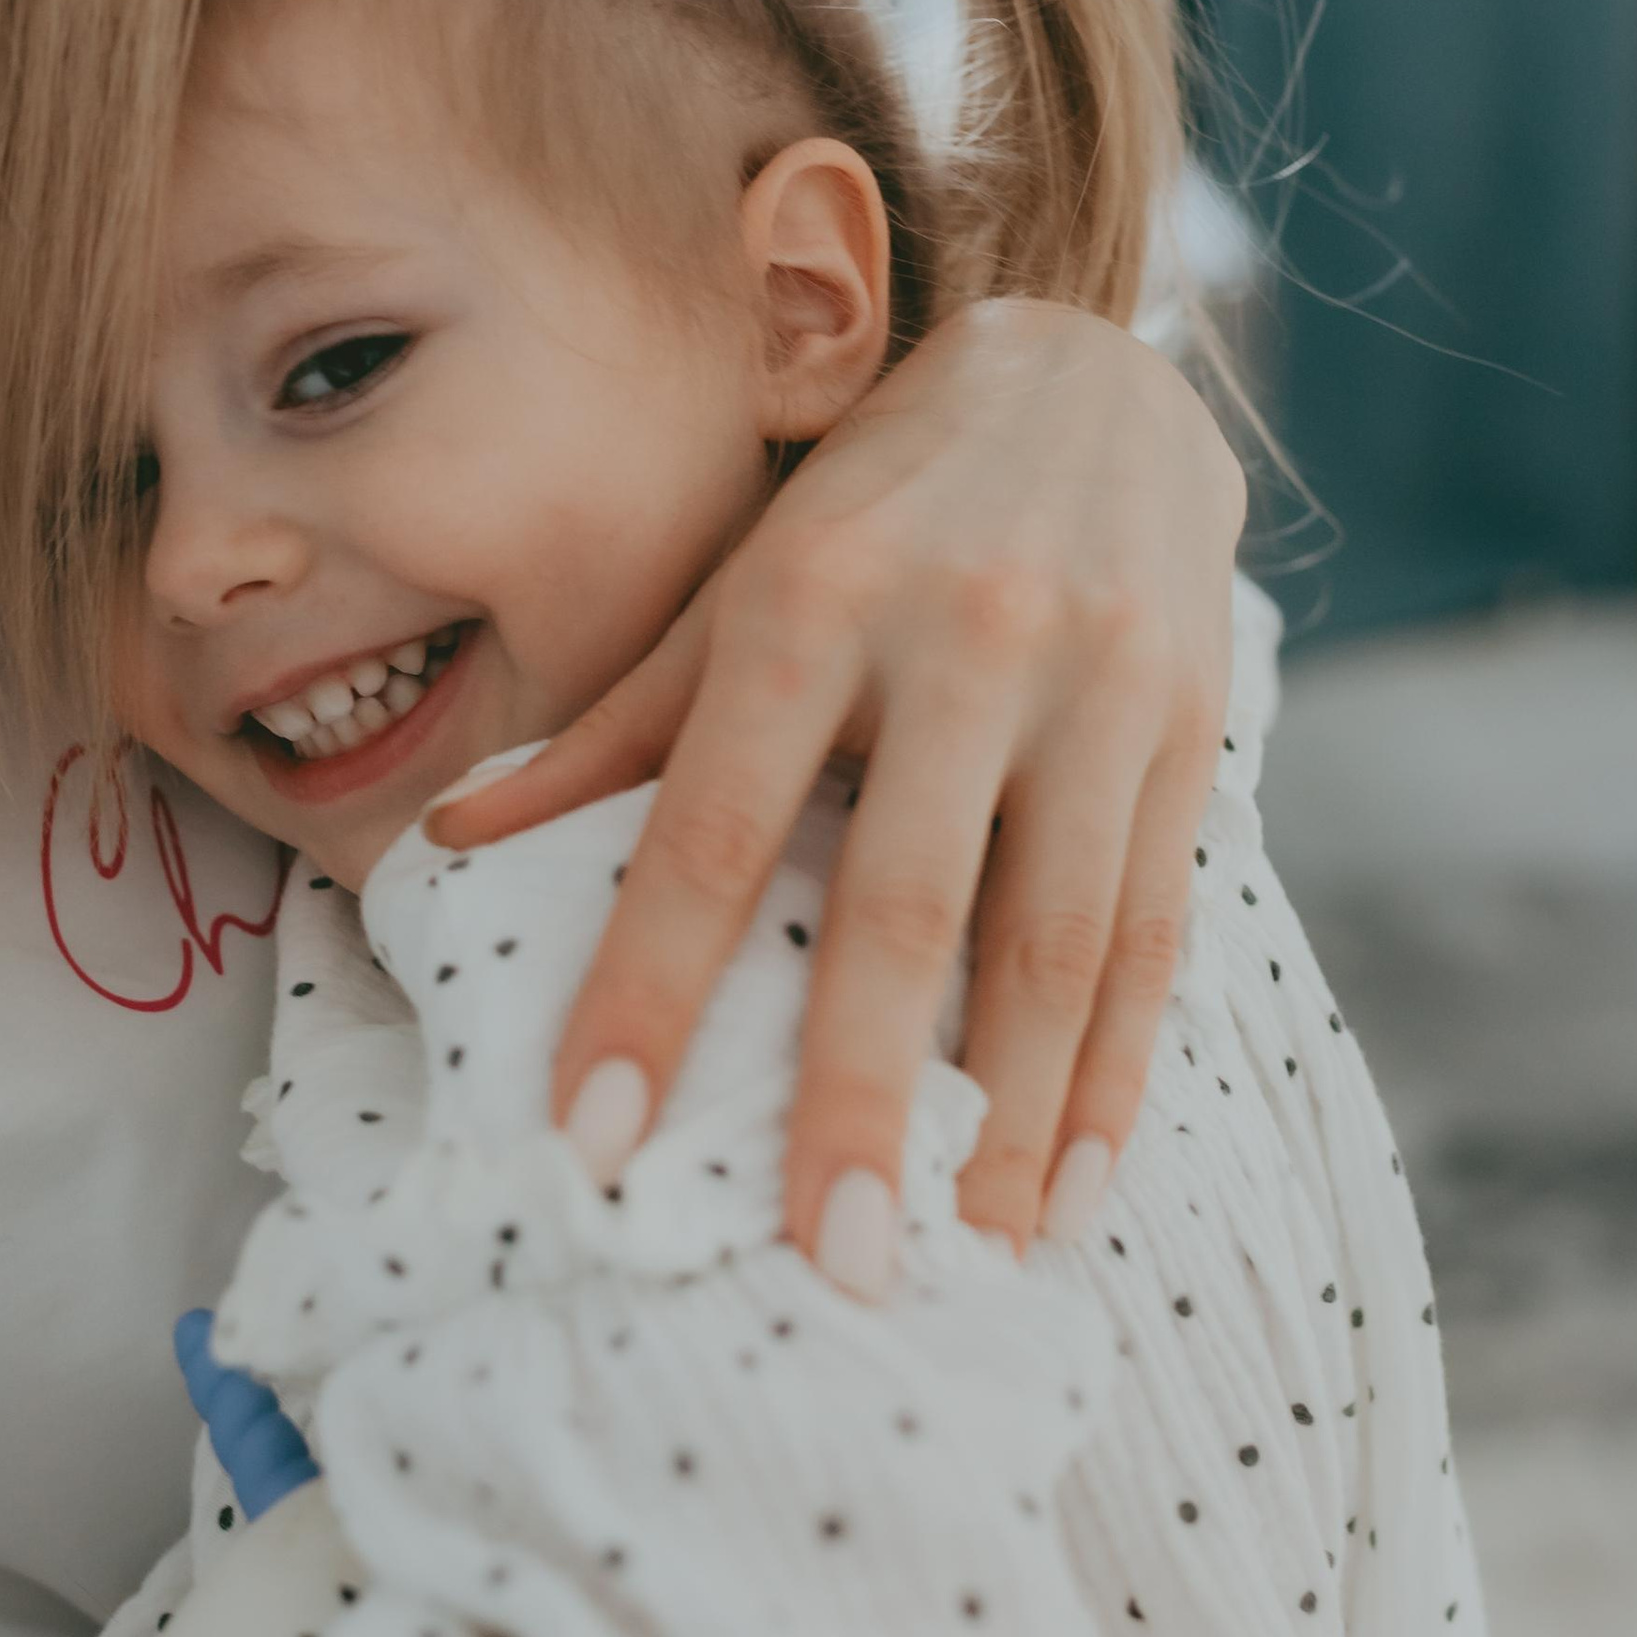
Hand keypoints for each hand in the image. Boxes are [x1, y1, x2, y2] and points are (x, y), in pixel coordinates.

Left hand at [428, 300, 1243, 1277]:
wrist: (1093, 374)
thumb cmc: (871, 504)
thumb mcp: (731, 583)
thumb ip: (614, 724)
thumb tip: (445, 846)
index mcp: (810, 600)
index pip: (710, 827)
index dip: (647, 986)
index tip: (592, 1137)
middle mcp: (962, 639)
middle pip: (905, 907)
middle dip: (863, 1097)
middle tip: (827, 1262)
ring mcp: (1097, 686)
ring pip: (1057, 939)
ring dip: (1014, 1120)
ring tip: (969, 1252)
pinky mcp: (1191, 731)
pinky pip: (1158, 929)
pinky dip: (1120, 1074)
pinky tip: (1077, 1186)